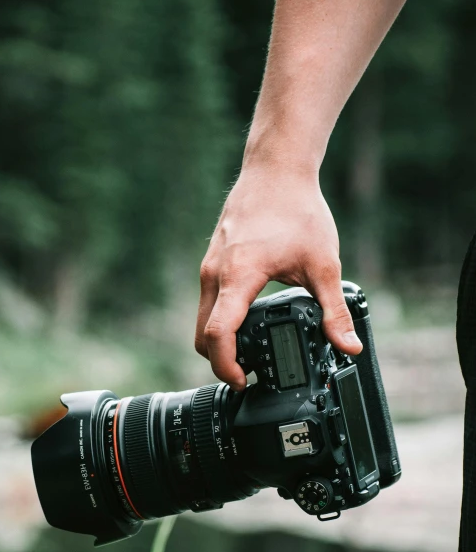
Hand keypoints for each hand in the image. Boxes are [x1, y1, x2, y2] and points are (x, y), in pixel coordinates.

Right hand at [195, 163, 362, 390]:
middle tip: (248, 375)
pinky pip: (208, 304)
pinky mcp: (213, 263)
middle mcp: (215, 274)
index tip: (244, 381)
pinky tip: (247, 325)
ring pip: (203, 320)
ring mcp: (210, 267)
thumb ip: (333, 310)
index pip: (218, 334)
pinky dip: (220, 322)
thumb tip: (349, 346)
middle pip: (202, 335)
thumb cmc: (296, 209)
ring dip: (219, 343)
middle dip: (220, 361)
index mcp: (238, 277)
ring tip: (249, 355)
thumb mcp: (323, 265)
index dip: (227, 366)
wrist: (275, 170)